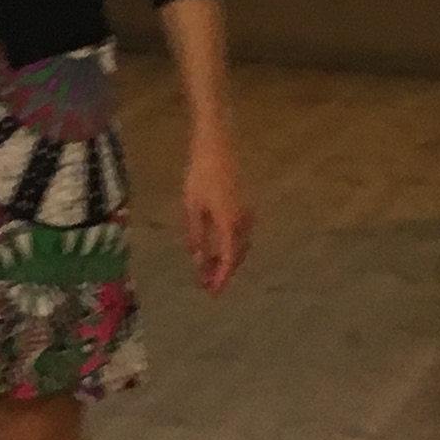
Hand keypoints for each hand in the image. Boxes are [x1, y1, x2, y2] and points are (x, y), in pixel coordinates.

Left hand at [182, 134, 251, 294]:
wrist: (217, 146)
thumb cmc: (200, 175)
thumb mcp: (192, 207)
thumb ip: (196, 235)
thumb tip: (197, 259)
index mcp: (229, 223)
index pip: (228, 259)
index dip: (221, 278)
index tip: (213, 293)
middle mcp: (243, 221)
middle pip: (236, 255)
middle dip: (222, 272)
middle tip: (206, 285)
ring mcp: (247, 213)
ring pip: (239, 245)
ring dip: (225, 259)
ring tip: (207, 269)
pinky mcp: (245, 206)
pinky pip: (240, 234)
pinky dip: (229, 246)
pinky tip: (215, 248)